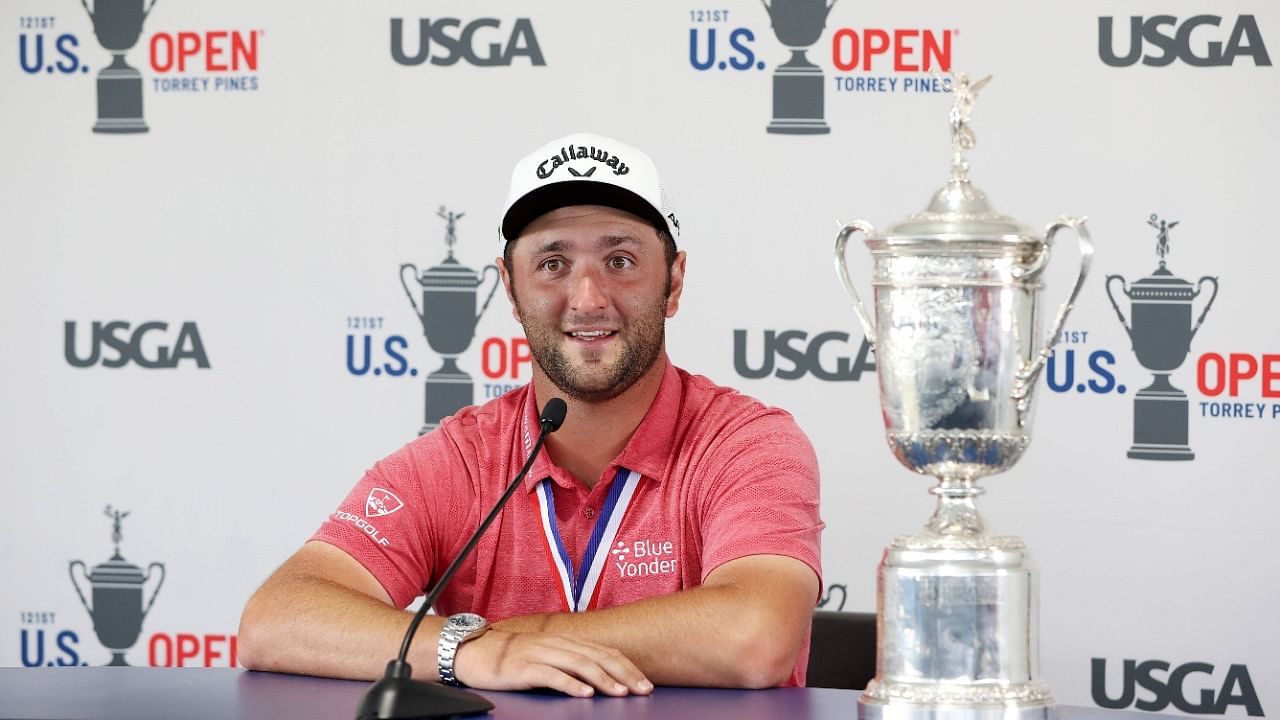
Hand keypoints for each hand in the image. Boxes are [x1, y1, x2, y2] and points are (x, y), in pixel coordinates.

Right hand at [453, 629, 652, 697]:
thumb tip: (598, 678)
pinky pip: (551, 675)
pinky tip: (584, 694)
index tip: (645, 682)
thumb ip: (568, 662)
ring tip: (621, 692)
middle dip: (624, 673)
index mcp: (564, 641)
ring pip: (579, 664)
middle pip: (598, 656)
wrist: (473, 651)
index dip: (627, 666)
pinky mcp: (524, 666)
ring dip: (603, 679)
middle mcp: (556, 644)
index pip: (604, 651)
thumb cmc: (510, 657)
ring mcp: (540, 653)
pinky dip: (570, 684)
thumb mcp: (545, 656)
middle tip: (643, 689)